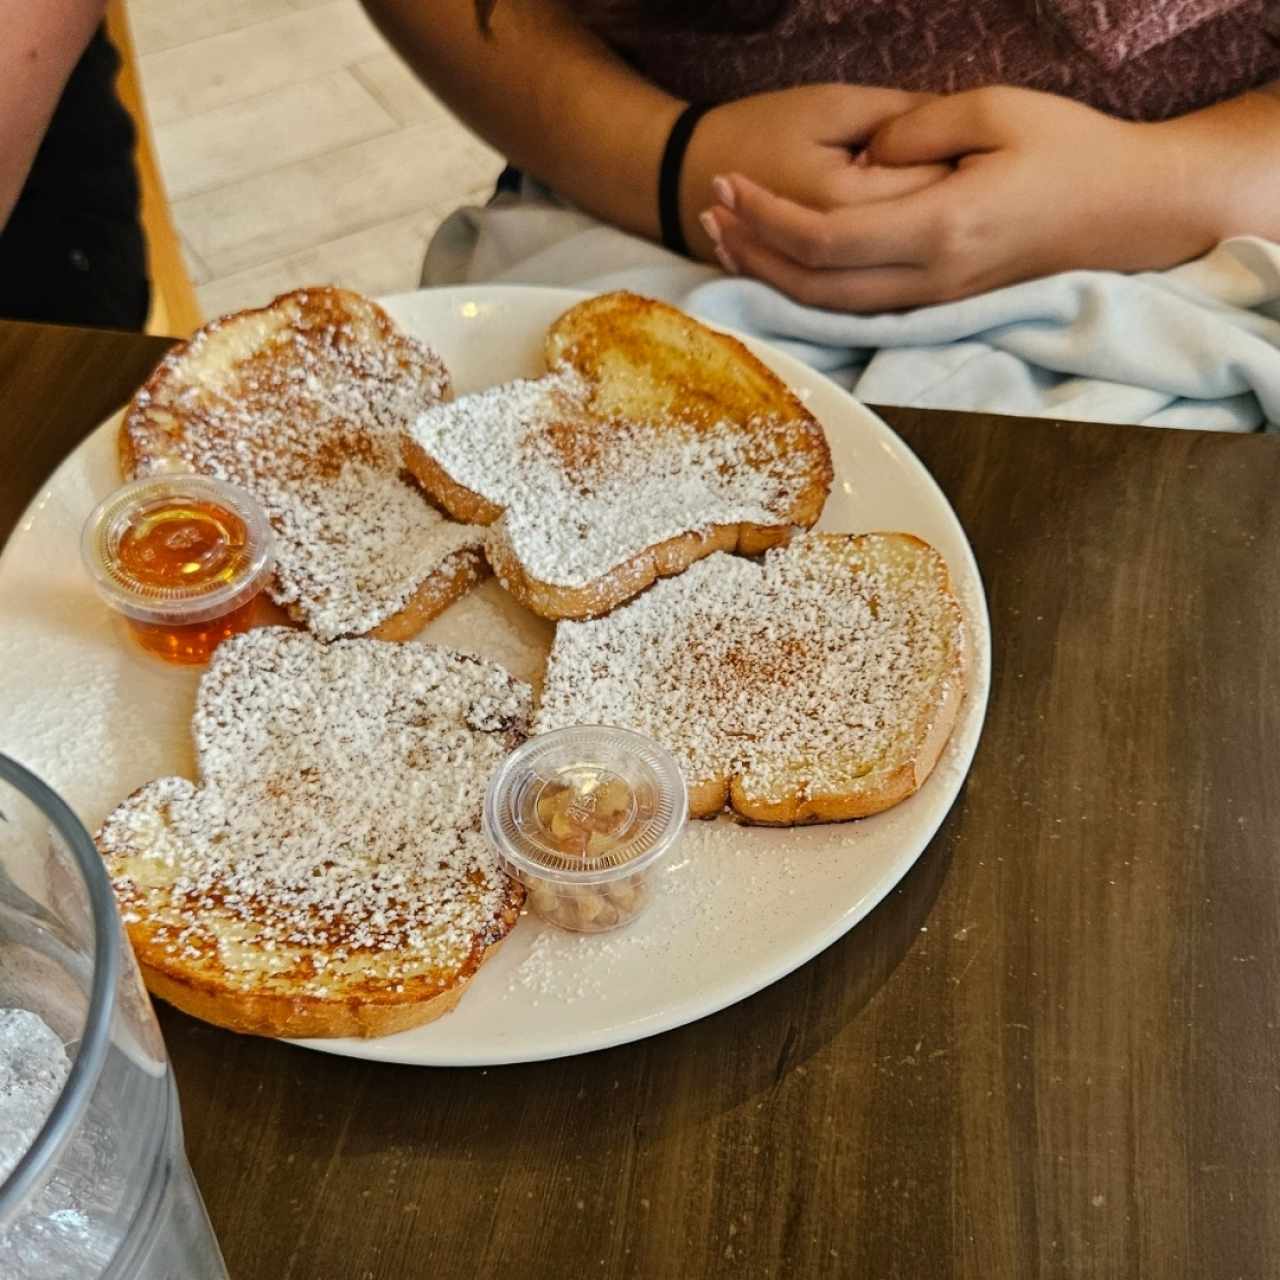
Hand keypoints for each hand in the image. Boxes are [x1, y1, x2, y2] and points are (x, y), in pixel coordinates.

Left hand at [704, 86, 1219, 311]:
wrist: (1129, 213)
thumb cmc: (1073, 150)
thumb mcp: (997, 110)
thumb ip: (915, 131)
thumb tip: (861, 158)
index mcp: (941, 228)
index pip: (823, 239)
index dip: (764, 216)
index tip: (727, 183)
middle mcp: (930, 280)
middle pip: (811, 286)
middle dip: (751, 250)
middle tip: (709, 211)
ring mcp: (934, 301)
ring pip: (828, 308)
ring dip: (770, 276)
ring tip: (729, 238)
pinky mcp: (938, 304)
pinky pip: (854, 308)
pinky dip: (806, 289)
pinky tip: (780, 264)